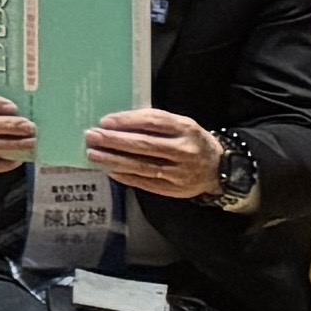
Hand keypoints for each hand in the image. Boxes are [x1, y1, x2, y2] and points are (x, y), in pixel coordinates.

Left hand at [86, 106, 228, 201]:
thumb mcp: (180, 125)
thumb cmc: (190, 141)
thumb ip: (154, 122)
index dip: (128, 121)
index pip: (154, 122)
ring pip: (142, 166)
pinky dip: (125, 176)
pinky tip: (109, 170)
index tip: (105, 122)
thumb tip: (116, 122)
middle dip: (114, 141)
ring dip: (114, 160)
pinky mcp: (174, 189)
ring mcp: (180, 172)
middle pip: (145, 145)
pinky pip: (145, 182)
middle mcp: (184, 150)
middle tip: (91, 136)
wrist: (219, 168)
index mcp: (185, 128)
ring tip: (93, 154)